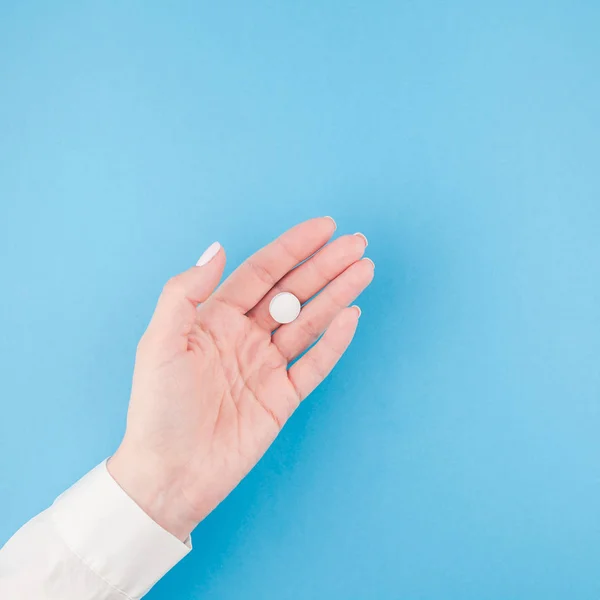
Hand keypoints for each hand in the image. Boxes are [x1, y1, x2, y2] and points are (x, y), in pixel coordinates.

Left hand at [108, 217, 373, 539]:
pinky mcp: (283, 397)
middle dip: (324, 266)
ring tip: (364, 270)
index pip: (262, 272)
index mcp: (216, 318)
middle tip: (357, 244)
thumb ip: (184, 294)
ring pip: (309, 322)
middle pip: (293, 292)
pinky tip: (351, 317)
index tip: (325, 226)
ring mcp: (267, 366)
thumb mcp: (158, 343)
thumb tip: (218, 249)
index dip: (293, 247)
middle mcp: (245, 336)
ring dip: (337, 295)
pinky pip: (314, 364)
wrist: (170, 474)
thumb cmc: (157, 408)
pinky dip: (334, 342)